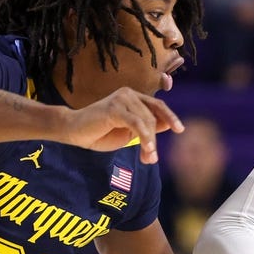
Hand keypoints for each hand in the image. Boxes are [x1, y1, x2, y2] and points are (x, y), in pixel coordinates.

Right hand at [66, 87, 183, 162]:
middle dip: (154, 140)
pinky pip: (136, 124)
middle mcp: (128, 94)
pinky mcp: (114, 108)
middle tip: (151, 159)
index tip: (180, 129)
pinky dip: (144, 137)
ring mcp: (121, 99)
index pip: (157, 105)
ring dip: (149, 143)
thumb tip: (167, 125)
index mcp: (133, 97)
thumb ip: (146, 127)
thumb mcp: (128, 131)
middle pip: (152, 117)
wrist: (73, 131)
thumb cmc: (99, 132)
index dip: (170, 116)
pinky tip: (147, 149)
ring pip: (146, 122)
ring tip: (147, 158)